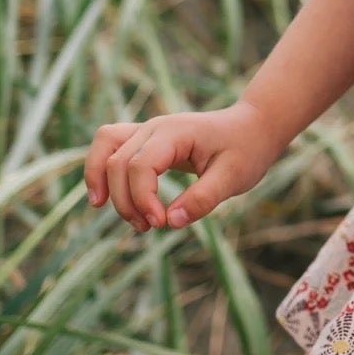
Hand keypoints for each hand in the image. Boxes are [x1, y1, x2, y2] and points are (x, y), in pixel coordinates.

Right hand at [83, 101, 282, 233]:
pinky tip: (103, 198)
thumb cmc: (246, 150)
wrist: (253, 127)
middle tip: (150, 228)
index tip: (161, 224)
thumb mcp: (234, 177)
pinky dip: (100, 169)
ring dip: (102, 182)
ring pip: (105, 146)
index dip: (143, 199)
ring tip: (121, 214)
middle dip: (126, 201)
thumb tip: (171, 222)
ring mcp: (147, 130)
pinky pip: (109, 145)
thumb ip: (203, 199)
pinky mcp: (145, 139)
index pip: (140, 166)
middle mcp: (155, 126)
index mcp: (176, 132)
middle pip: (117, 162)